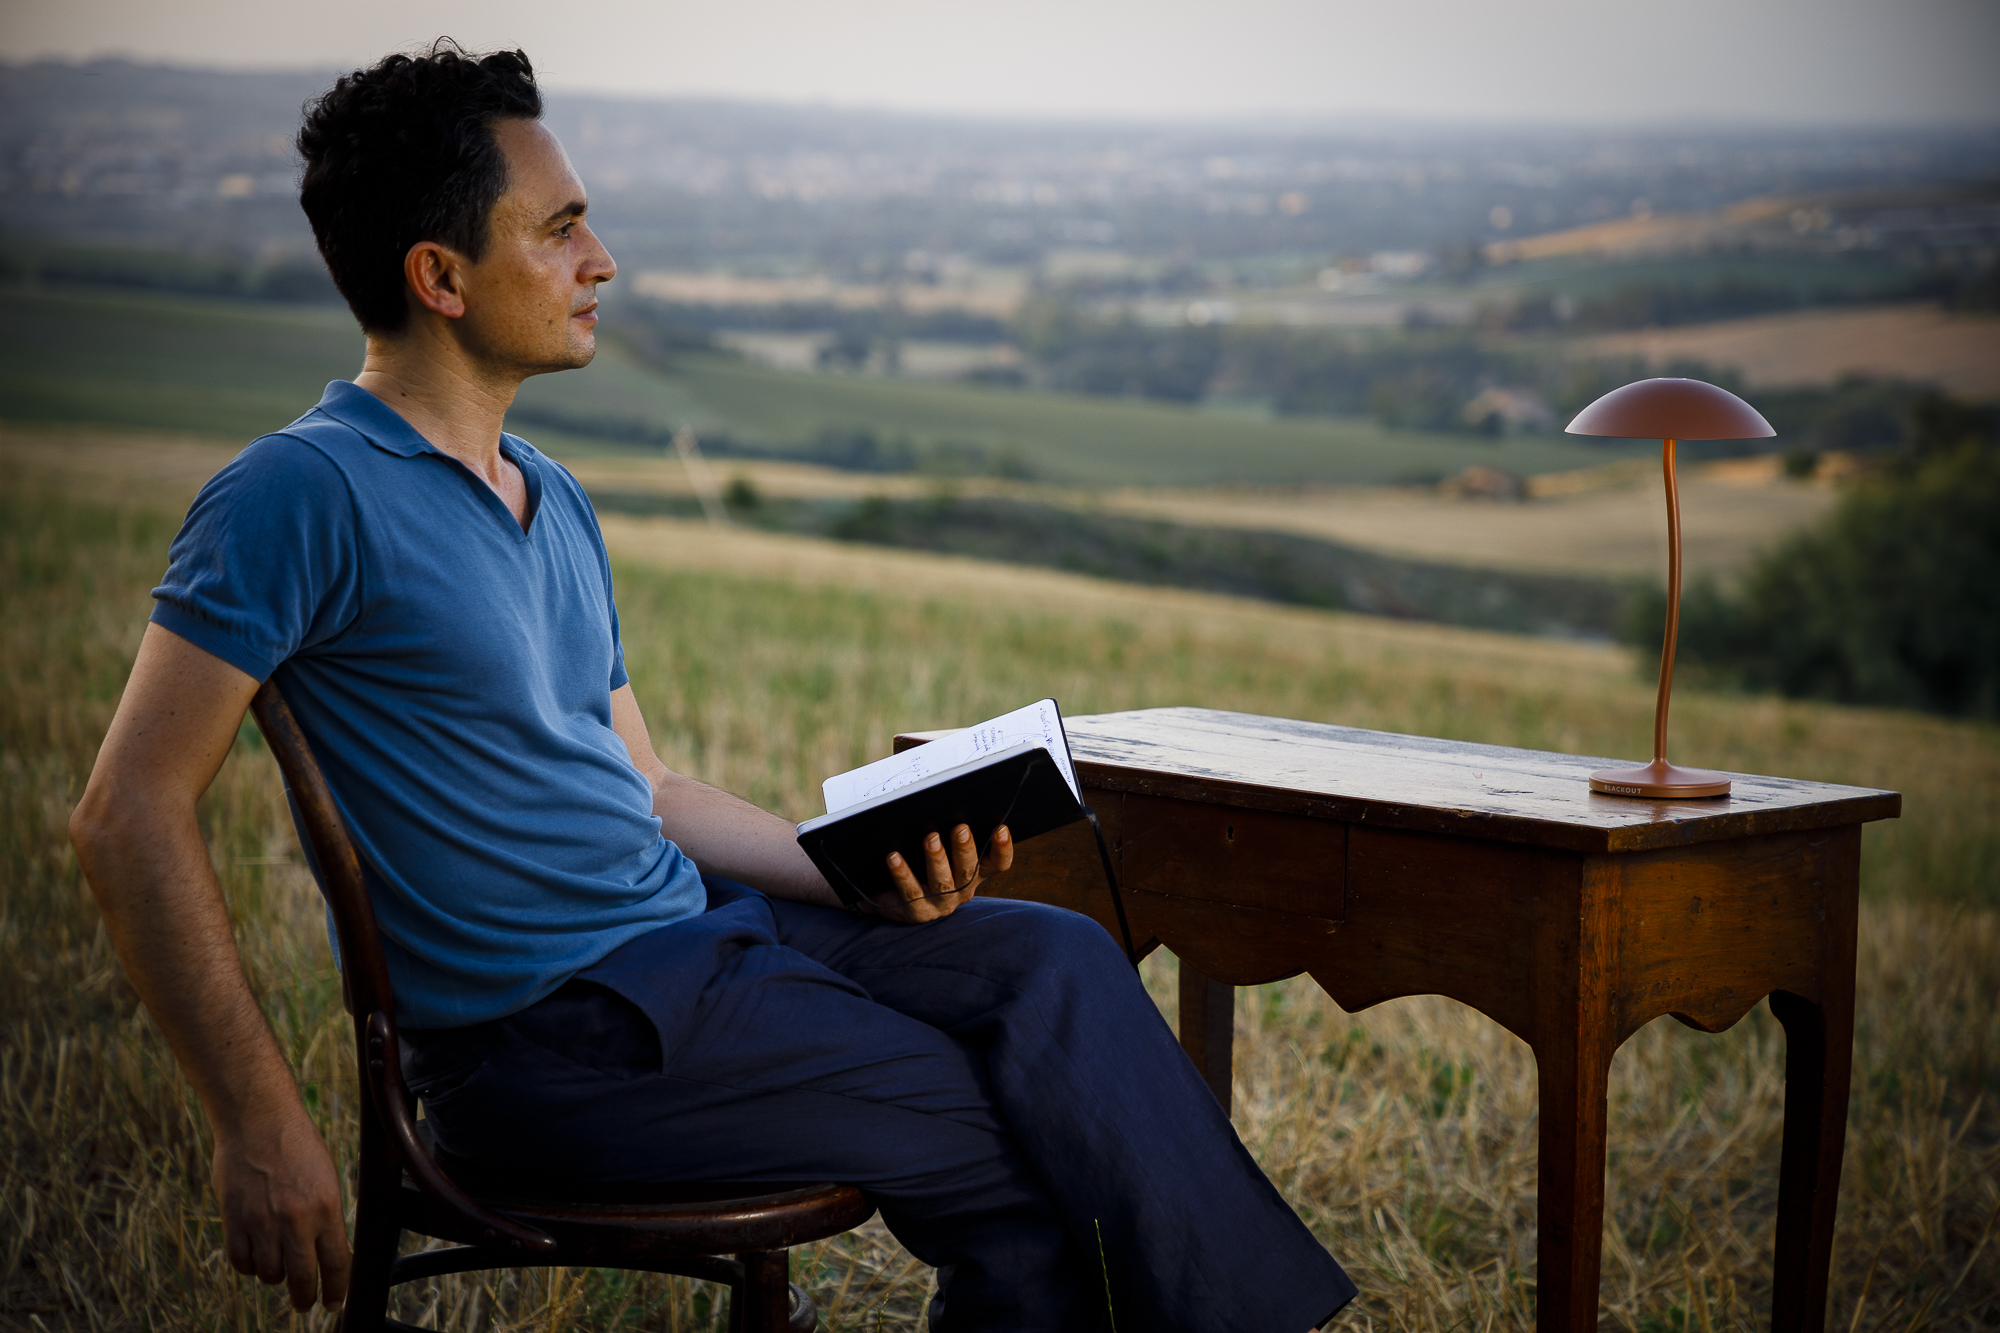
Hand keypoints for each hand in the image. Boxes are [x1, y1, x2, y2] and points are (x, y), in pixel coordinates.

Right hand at [213, 1106, 351, 1312]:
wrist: (258, 1120)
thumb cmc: (297, 1145)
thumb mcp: (326, 1178)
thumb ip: (328, 1217)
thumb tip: (336, 1254)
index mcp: (326, 1206)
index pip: (336, 1263)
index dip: (337, 1290)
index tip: (335, 1303)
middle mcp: (295, 1219)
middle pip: (302, 1278)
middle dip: (305, 1298)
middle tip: (305, 1303)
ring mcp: (262, 1222)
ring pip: (269, 1274)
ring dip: (275, 1275)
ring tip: (279, 1262)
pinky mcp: (234, 1220)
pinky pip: (241, 1262)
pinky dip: (249, 1265)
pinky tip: (255, 1255)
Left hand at [873, 823, 1012, 922]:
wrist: (891, 894)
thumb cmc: (919, 862)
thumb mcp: (941, 850)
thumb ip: (950, 835)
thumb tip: (948, 805)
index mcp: (974, 873)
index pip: (997, 864)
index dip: (1002, 849)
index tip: (1000, 828)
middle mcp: (961, 890)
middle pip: (968, 871)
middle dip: (965, 849)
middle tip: (960, 828)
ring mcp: (941, 903)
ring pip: (942, 883)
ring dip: (937, 859)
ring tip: (931, 838)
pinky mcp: (918, 912)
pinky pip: (910, 892)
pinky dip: (902, 873)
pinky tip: (894, 857)